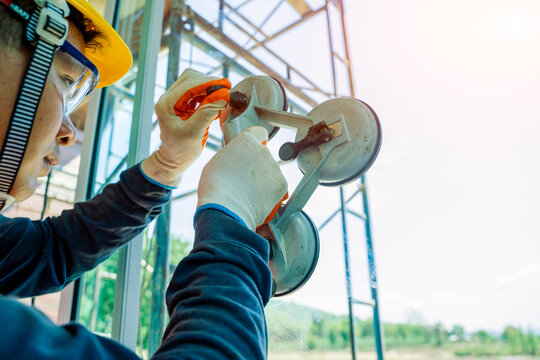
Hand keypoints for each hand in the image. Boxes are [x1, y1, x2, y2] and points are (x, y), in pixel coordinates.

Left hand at [141, 68, 230, 186]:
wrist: (174, 159)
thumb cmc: (182, 150)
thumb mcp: (195, 132)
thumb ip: (207, 112)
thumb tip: (223, 94)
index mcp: (166, 104)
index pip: (189, 84)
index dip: (209, 82)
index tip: (227, 86)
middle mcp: (168, 98)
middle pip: (191, 78)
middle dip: (210, 82)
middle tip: (227, 90)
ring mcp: (175, 99)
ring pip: (194, 82)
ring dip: (210, 87)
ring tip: (223, 97)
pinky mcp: (183, 103)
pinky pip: (197, 91)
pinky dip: (208, 93)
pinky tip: (217, 102)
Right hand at [197, 127, 287, 230]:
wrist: (226, 210)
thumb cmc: (216, 187)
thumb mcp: (217, 161)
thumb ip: (232, 155)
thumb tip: (236, 159)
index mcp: (246, 141)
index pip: (258, 133)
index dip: (255, 141)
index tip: (251, 151)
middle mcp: (264, 150)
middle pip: (263, 155)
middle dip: (257, 165)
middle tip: (244, 180)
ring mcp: (275, 168)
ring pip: (271, 172)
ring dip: (263, 180)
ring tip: (247, 193)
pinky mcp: (282, 185)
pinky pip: (277, 187)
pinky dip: (270, 193)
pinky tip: (256, 200)